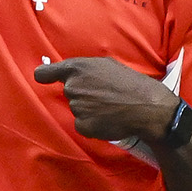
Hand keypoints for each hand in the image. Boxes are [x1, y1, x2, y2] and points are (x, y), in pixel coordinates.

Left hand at [33, 55, 177, 143]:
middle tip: (103, 95)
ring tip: (110, 107)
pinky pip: (82, 125)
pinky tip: (108, 120)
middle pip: (69, 92)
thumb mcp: (107, 65)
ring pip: (77, 109)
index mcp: (77, 68)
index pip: (45, 73)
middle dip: (82, 94)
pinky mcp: (82, 125)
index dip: (45, 77)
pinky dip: (92, 124)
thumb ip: (85, 69)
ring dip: (89, 110)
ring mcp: (76, 107)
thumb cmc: (130, 83)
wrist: (147, 107)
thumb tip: (74, 75)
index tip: (45, 79)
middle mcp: (72, 87)